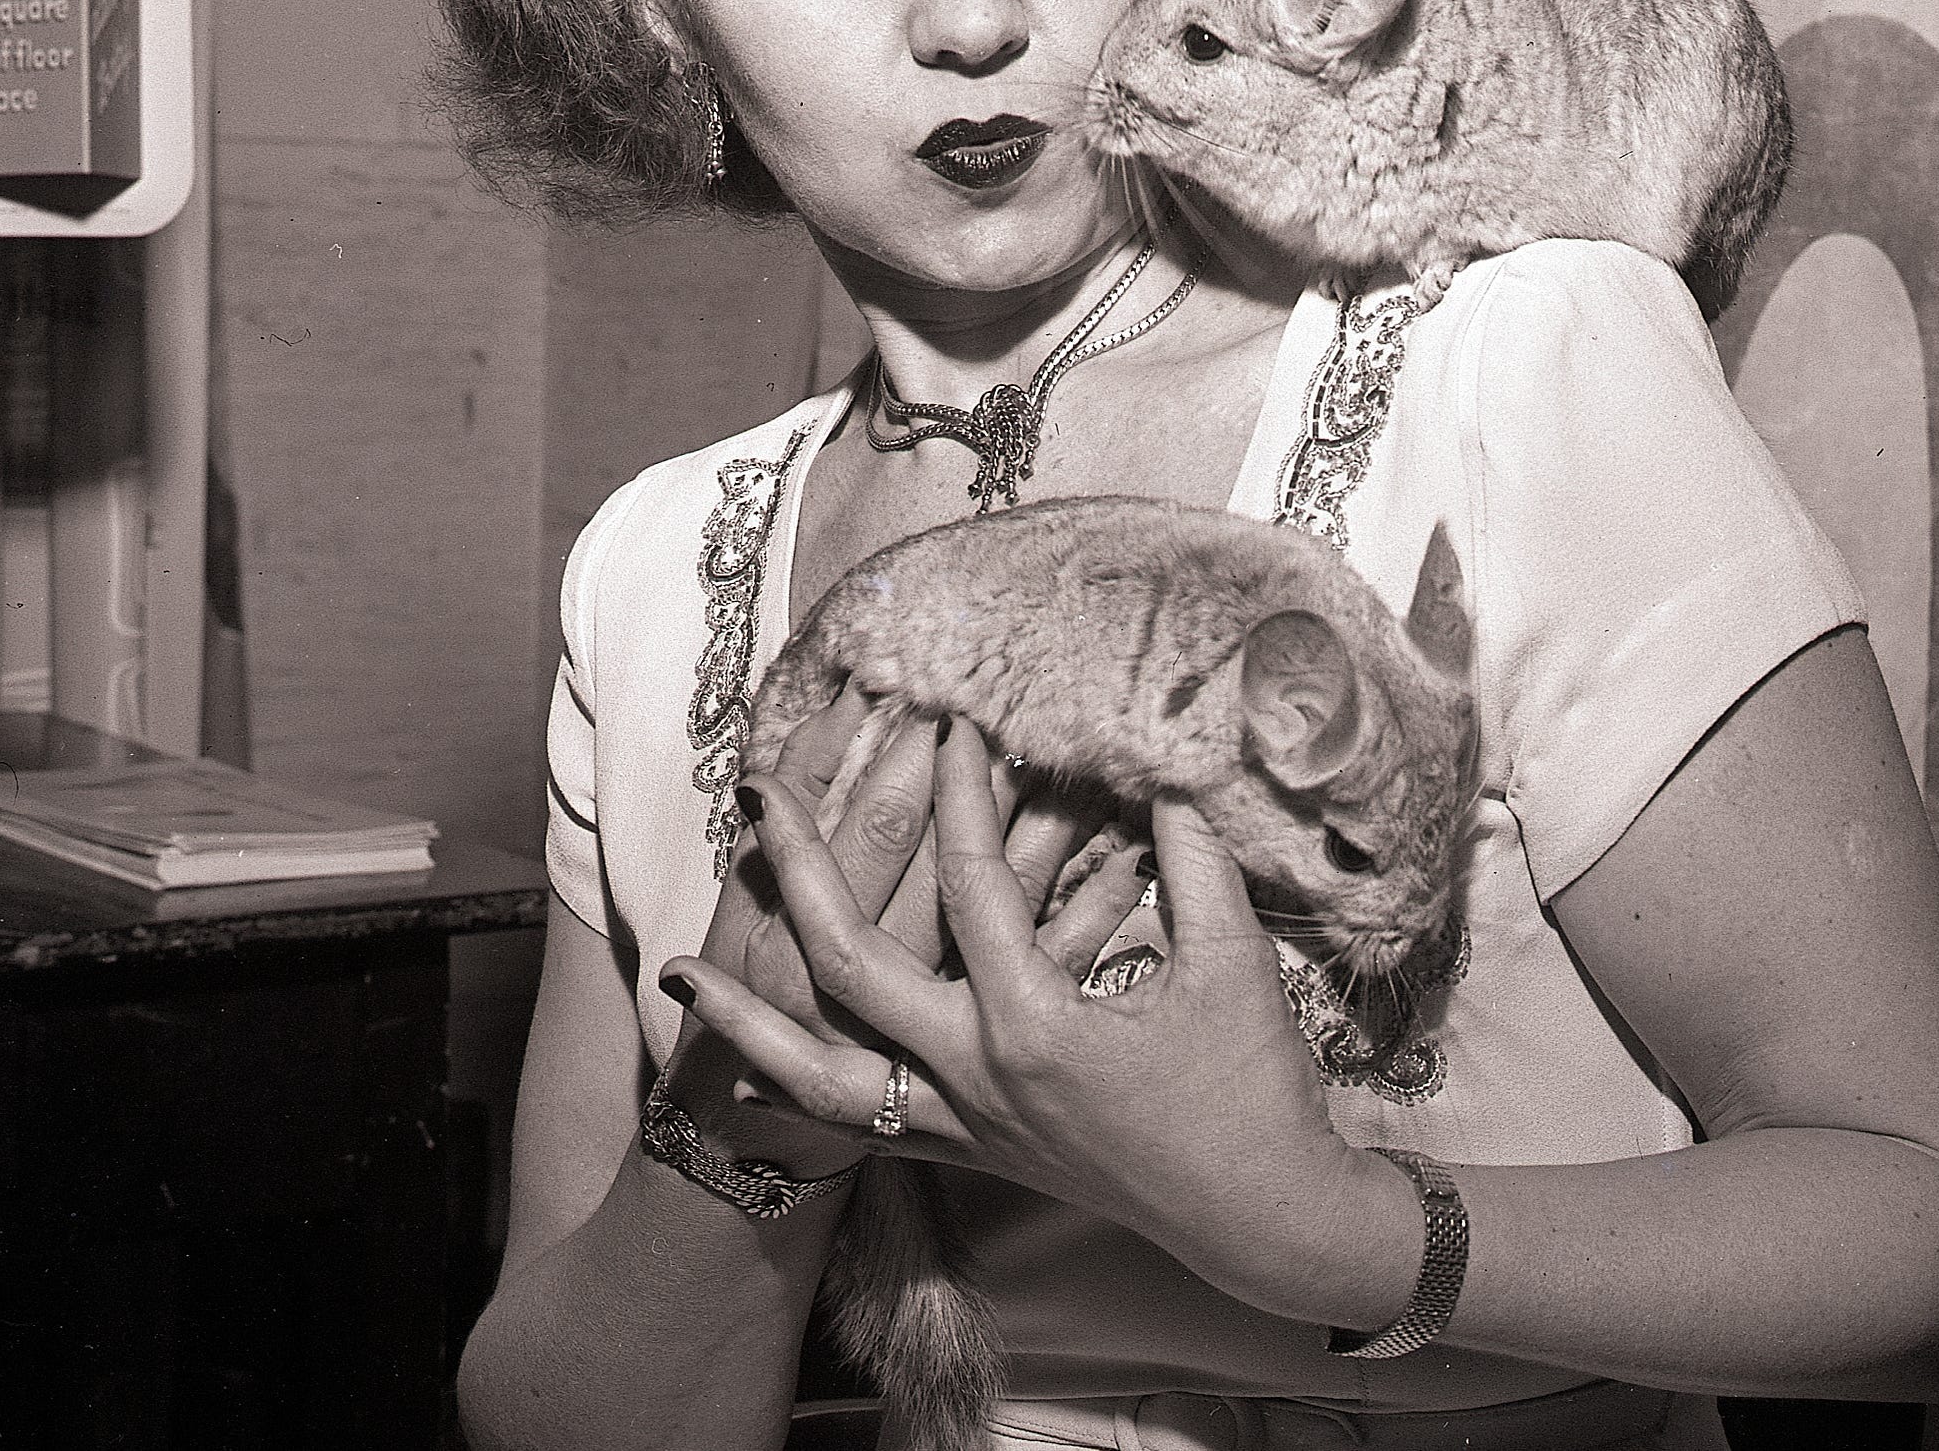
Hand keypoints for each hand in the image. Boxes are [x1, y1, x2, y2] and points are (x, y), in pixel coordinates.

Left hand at [665, 723, 1406, 1322]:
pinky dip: (795, 1095)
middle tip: (758, 794)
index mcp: (1034, 1023)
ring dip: (748, 1018)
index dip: (958, 791)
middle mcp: (976, 1075)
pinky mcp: (971, 1152)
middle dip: (797, 870)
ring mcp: (964, 1122)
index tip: (944, 720)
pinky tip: (744, 1076)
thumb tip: (1166, 762)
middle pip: (850, 963)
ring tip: (678, 969)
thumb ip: (1192, 854)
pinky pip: (860, 1125)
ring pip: (823, 1070)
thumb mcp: (1232, 959)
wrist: (1261, 1218)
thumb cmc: (1254, 1090)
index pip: (971, 880)